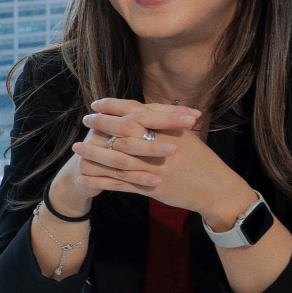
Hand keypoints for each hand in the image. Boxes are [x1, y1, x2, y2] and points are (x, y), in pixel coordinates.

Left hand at [71, 98, 250, 218]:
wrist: (216, 189)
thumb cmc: (202, 160)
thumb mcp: (186, 136)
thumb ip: (164, 122)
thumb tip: (142, 109)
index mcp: (168, 130)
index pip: (136, 112)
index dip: (114, 106)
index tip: (96, 103)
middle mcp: (159, 146)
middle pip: (123, 131)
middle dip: (101, 125)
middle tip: (85, 121)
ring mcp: (153, 168)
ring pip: (117, 157)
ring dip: (94, 152)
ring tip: (76, 148)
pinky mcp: (149, 187)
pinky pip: (119, 184)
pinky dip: (99, 181)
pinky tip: (83, 177)